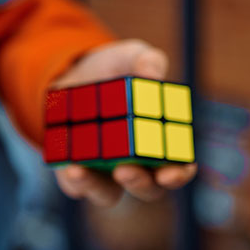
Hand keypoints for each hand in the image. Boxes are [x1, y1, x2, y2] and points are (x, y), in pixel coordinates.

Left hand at [50, 39, 197, 206]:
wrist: (71, 72)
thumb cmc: (113, 69)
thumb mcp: (130, 56)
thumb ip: (146, 60)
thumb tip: (152, 75)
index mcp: (159, 140)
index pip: (177, 166)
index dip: (179, 174)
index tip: (173, 172)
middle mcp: (135, 162)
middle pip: (146, 188)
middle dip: (140, 184)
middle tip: (127, 171)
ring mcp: (104, 170)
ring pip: (107, 194)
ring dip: (98, 188)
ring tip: (85, 172)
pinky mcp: (74, 169)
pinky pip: (76, 186)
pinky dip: (74, 182)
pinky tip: (70, 167)